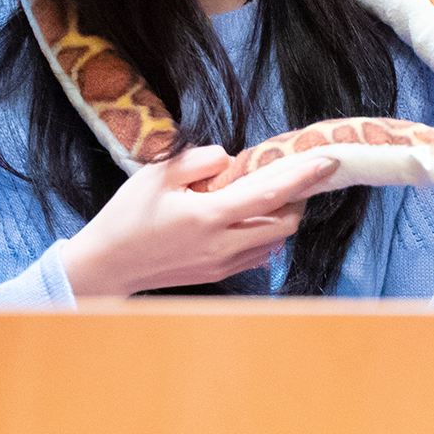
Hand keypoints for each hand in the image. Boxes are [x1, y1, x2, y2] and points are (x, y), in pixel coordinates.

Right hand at [60, 146, 336, 297]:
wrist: (105, 266)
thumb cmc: (127, 217)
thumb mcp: (158, 174)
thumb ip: (201, 160)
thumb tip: (231, 159)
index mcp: (210, 217)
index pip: (271, 195)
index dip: (304, 177)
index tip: (328, 161)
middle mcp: (223, 245)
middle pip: (285, 223)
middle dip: (297, 198)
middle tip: (292, 176)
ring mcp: (223, 264)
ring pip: (274, 241)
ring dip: (280, 217)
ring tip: (266, 194)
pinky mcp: (218, 274)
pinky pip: (257, 254)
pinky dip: (263, 233)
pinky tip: (246, 217)